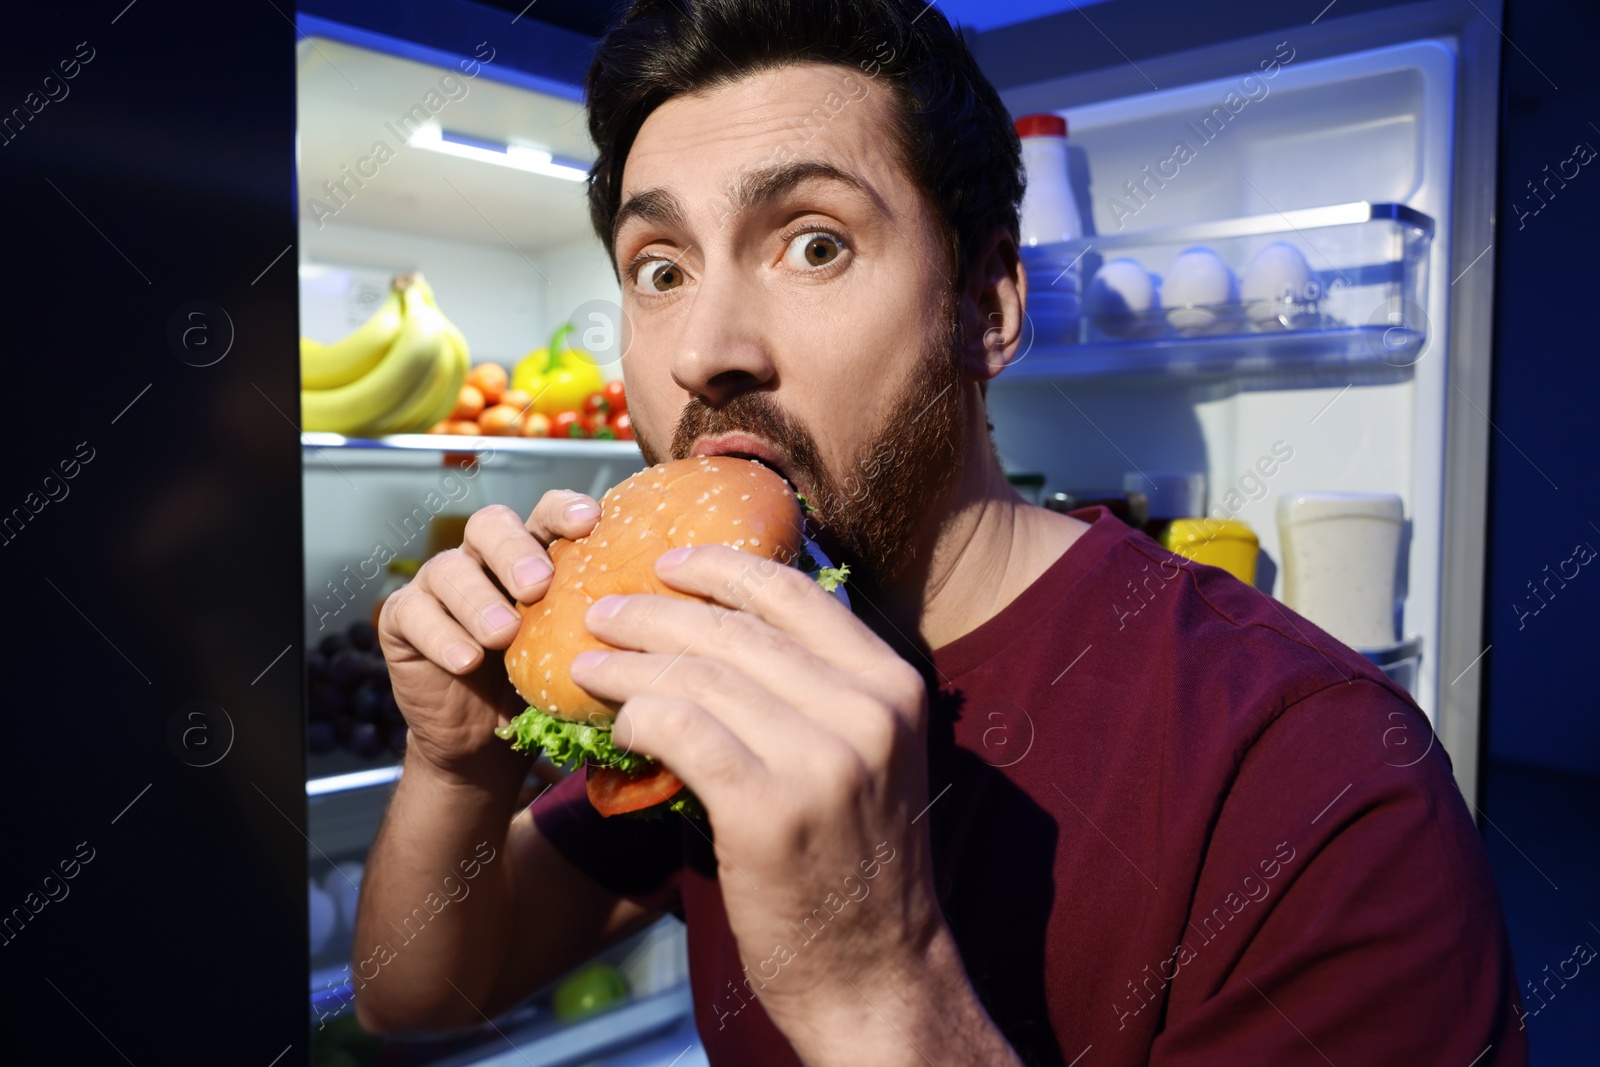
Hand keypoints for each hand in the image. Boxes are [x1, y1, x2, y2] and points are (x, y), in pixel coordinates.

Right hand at [377, 490, 601, 779]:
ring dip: (479, 600)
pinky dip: (441, 635)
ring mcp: (439, 584)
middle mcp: (483, 557)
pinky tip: (466, 660)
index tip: (590, 521)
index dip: (564, 510)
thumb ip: (597, 624)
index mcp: (532, 553)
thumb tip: (656, 617)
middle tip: (538, 584)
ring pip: (450, 569)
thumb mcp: (573, 652)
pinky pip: (413, 614)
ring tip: (504, 633)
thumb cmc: (538, 686)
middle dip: (515, 550)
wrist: (483, 741)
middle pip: (490, 524)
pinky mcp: (403, 618)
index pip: (545, 513)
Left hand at [569, 544, 951, 1053]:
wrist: (875, 971)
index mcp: (892, 685)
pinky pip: (680, 731)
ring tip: (586, 665)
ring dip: (628, 664)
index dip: (719, 568)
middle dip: (653, 612)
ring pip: (698, 676)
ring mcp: (821, 760)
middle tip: (600, 612)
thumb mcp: (868, 757)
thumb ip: (820, 690)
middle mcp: (865, 712)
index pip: (793, 594)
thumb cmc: (855, 861)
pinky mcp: (768, 810)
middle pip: (734, 630)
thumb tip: (725, 624)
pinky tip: (615, 725)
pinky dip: (637, 716)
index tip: (667, 562)